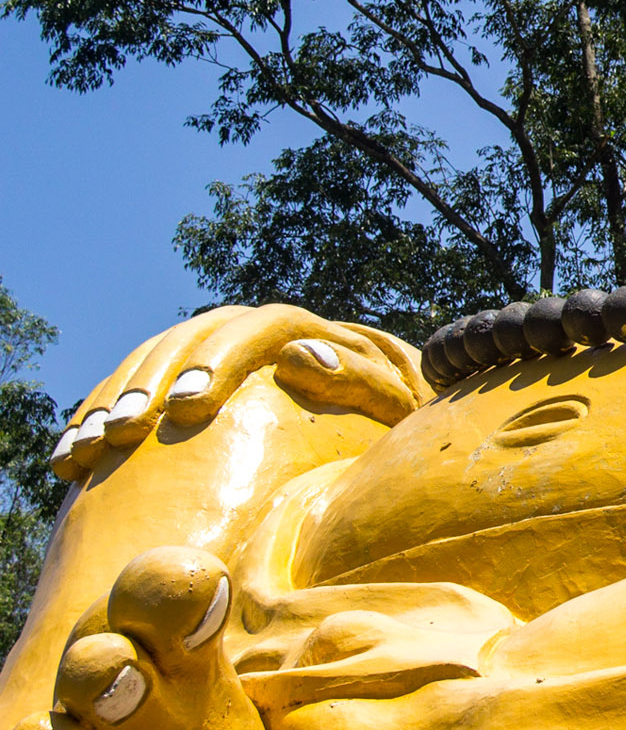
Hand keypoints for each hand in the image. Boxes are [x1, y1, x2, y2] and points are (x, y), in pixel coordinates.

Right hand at [52, 306, 425, 481]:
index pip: (253, 329)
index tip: (190, 406)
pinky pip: (123, 396)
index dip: (215, 363)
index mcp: (299, 330)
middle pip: (190, 341)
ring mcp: (207, 358)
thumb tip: (298, 355)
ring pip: (148, 365)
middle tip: (130, 431)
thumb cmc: (389, 421)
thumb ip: (362, 378)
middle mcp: (247, 334)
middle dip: (152, 383)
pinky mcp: (174, 391)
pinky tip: (69, 460)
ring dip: (114, 403)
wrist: (369, 424)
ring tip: (90, 449)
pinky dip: (94, 424)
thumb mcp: (392, 403)